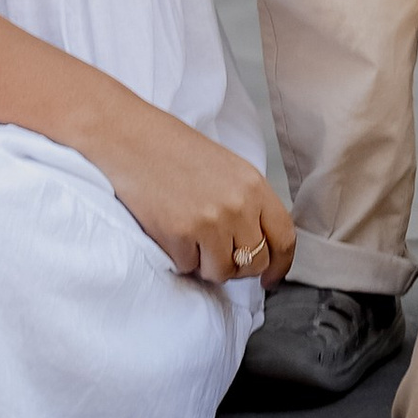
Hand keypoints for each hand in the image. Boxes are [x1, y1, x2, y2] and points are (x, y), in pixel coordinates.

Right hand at [91, 89, 293, 287]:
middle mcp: (238, 206)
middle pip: (254, 263)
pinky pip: (188, 268)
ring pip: (222, 273)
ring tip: (191, 235)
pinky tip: (170, 229)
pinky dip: (180, 257)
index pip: (284, 238)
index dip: (279, 265)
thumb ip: (248, 205)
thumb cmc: (177, 152)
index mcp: (254, 185)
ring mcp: (210, 222)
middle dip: (237, 267)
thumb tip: (257, 245)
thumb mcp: (228, 169)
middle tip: (217, 252)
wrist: (132, 139)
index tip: (270, 278)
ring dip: (206, 264)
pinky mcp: (180, 236)